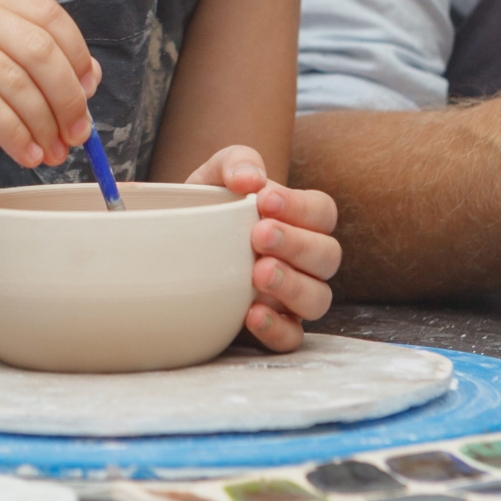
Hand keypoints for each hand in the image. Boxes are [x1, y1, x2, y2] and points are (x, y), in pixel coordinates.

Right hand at [0, 0, 101, 167]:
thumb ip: (24, 64)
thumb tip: (87, 80)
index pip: (48, 14)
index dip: (76, 55)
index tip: (88, 93)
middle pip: (38, 47)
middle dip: (67, 96)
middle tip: (77, 134)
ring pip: (14, 80)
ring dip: (42, 124)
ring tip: (50, 152)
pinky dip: (13, 134)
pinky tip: (23, 153)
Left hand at [187, 145, 339, 351]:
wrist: (172, 251)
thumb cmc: (206, 209)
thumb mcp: (213, 177)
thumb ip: (235, 162)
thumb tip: (250, 178)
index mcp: (299, 219)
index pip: (322, 212)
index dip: (301, 207)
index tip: (264, 200)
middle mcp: (304, 261)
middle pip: (328, 256)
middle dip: (297, 244)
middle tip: (258, 235)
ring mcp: (292, 297)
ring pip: (319, 299)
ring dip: (293, 286)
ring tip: (257, 274)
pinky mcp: (273, 329)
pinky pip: (291, 338)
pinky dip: (276, 329)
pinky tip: (250, 315)